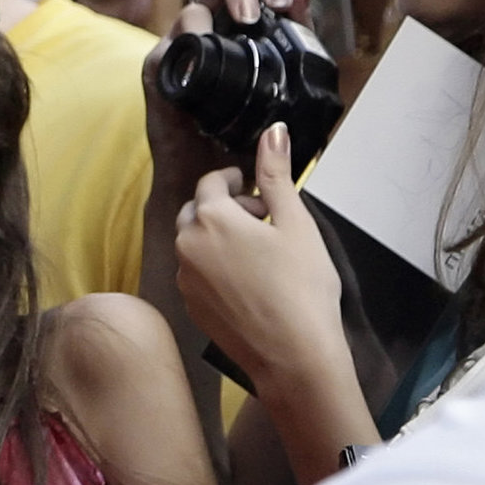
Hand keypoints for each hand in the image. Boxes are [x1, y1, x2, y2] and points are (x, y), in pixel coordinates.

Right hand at [143, 0, 305, 212]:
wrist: (219, 181)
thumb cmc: (251, 136)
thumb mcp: (289, 84)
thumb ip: (298, 39)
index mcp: (243, 28)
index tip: (285, 3)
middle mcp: (212, 31)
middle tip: (256, 13)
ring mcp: (184, 50)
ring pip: (193, 7)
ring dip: (213, 12)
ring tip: (236, 31)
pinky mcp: (162, 73)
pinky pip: (168, 47)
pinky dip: (185, 43)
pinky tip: (203, 52)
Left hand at [175, 122, 345, 389]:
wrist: (292, 354)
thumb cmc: (301, 287)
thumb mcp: (294, 222)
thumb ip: (276, 174)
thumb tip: (273, 130)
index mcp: (209, 218)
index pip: (212, 183)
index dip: (236, 180)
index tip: (255, 186)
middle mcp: (186, 245)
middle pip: (198, 211)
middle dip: (227, 207)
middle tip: (265, 220)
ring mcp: (184, 278)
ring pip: (195, 242)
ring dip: (220, 237)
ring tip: (261, 251)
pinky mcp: (190, 305)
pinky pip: (196, 272)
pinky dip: (216, 266)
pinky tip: (250, 280)